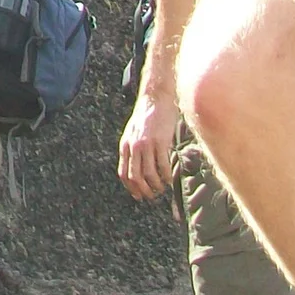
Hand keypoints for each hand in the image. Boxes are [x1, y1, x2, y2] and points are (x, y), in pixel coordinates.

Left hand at [117, 86, 179, 200]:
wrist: (155, 98)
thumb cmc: (147, 116)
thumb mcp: (133, 132)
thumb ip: (133, 148)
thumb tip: (137, 166)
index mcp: (125, 145)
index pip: (123, 173)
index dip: (130, 187)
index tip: (138, 195)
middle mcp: (134, 146)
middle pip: (135, 177)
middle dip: (144, 190)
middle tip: (152, 196)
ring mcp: (147, 144)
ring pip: (149, 174)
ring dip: (156, 186)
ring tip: (162, 188)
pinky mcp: (160, 142)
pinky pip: (163, 165)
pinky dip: (167, 176)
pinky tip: (170, 180)